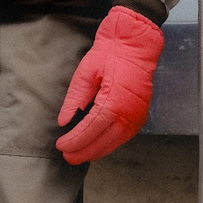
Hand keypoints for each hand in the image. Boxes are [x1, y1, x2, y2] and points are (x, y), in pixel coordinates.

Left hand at [55, 6, 163, 164]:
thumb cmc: (111, 54)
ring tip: (79, 155)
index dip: (74, 141)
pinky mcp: (141, 116)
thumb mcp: (86, 73)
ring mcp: (138, 117)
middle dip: (83, 151)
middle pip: (103, 142)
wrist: (136, 45)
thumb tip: (64, 122)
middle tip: (67, 157)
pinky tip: (97, 146)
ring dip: (97, 152)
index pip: (90, 130)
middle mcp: (129, 114)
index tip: (61, 145)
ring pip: (115, 143)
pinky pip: (124, 137)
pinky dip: (109, 144)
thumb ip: (75, 99)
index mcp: (113, 102)